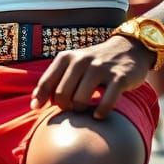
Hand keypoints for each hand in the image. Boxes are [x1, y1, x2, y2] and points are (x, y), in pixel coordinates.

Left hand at [30, 37, 153, 120]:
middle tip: (71, 108)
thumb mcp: (73, 64)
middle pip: (62, 95)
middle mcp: (82, 60)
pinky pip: (106, 103)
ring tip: (85, 110)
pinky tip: (98, 115)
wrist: (129, 49)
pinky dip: (100, 113)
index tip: (38, 109)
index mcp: (67, 57)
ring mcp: (101, 68)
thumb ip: (54, 81)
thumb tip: (34, 106)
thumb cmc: (95, 63)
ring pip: (80, 100)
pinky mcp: (120, 78)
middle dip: (64, 107)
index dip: (40, 98)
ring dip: (81, 111)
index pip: (46, 82)